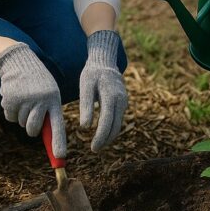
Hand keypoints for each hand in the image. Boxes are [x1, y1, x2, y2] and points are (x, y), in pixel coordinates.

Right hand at [0, 43, 66, 157]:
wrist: (20, 62)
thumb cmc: (39, 82)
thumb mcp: (49, 93)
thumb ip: (49, 112)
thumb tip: (51, 140)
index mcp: (53, 99)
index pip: (57, 125)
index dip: (58, 142)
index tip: (60, 157)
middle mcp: (40, 100)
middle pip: (33, 129)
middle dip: (31, 128)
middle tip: (31, 114)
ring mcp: (24, 99)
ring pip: (20, 122)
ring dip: (20, 115)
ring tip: (24, 98)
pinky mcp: (10, 99)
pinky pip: (9, 116)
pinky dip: (11, 110)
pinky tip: (15, 97)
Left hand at [79, 30, 127, 151]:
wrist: (105, 61)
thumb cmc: (92, 73)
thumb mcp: (85, 86)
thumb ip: (86, 106)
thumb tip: (85, 127)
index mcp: (112, 96)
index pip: (107, 121)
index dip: (101, 136)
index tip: (93, 147)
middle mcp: (121, 100)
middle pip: (116, 126)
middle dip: (106, 140)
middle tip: (94, 149)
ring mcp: (124, 101)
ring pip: (119, 124)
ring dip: (109, 136)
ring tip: (98, 145)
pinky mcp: (123, 102)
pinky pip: (118, 119)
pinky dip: (112, 128)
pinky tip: (103, 134)